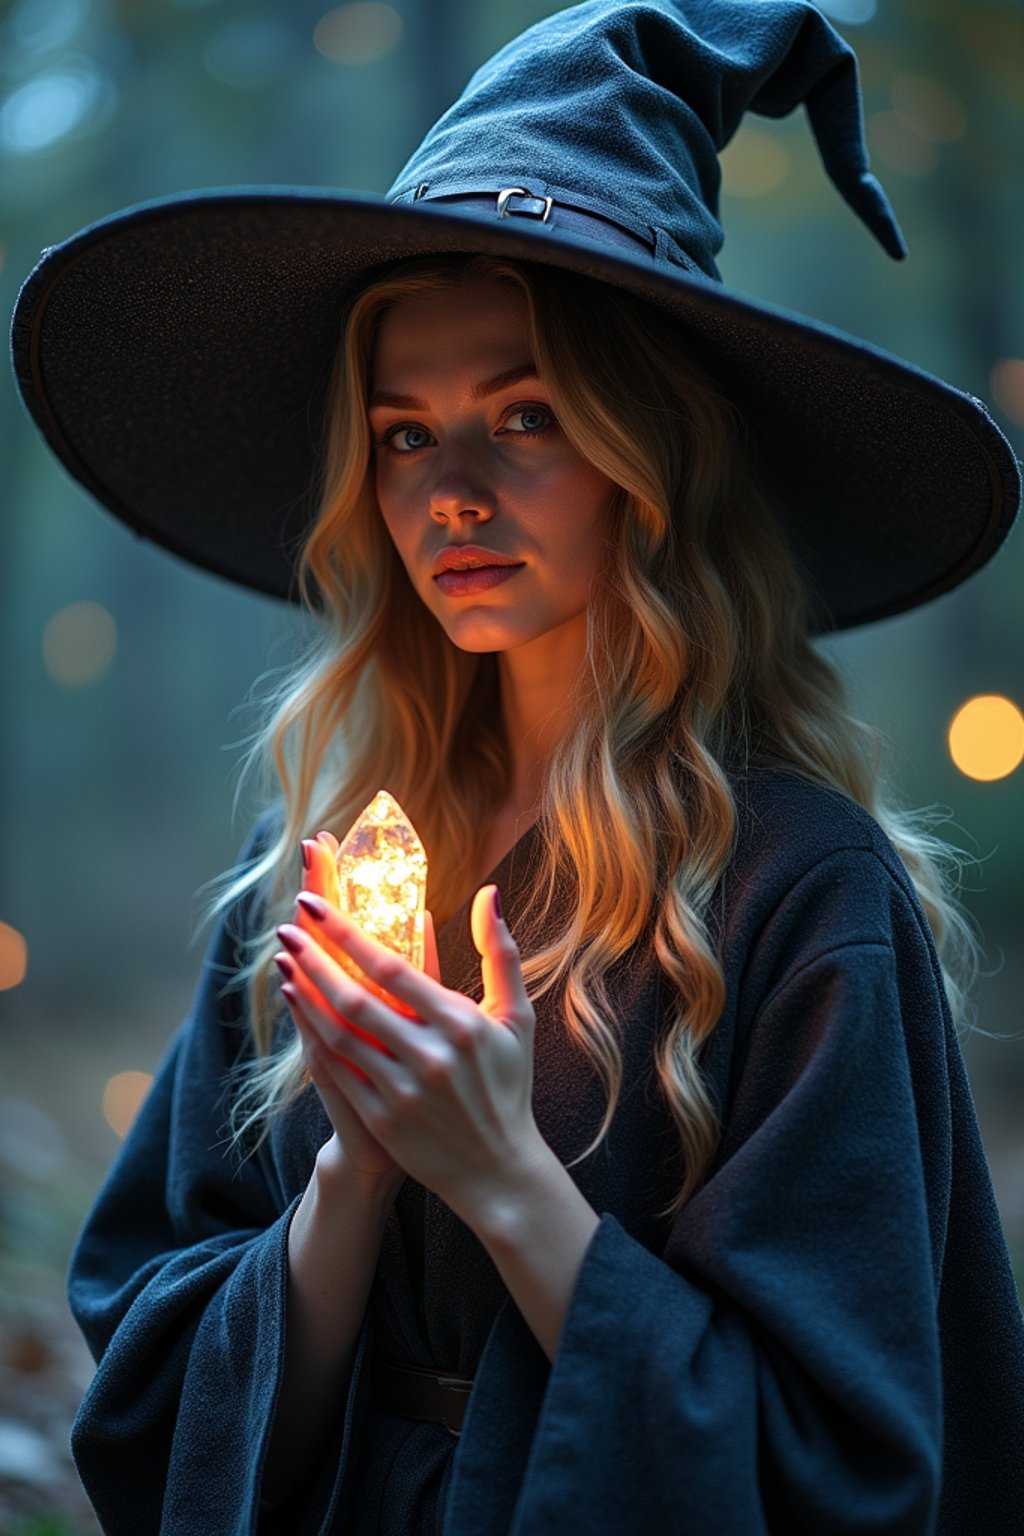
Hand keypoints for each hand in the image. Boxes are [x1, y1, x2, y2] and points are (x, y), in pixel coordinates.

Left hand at [274, 882, 544, 1227]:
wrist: (497, 1170)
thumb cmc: (508, 1084)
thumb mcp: (516, 1017)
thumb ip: (500, 951)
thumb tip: (490, 892)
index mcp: (461, 1026)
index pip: (392, 969)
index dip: (348, 934)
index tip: (316, 905)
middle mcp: (429, 1057)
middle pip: (356, 999)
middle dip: (315, 958)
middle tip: (288, 927)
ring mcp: (402, 1092)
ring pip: (339, 1034)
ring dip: (307, 994)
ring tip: (285, 961)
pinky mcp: (382, 1120)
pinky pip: (338, 1071)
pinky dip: (313, 1036)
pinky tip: (299, 1008)